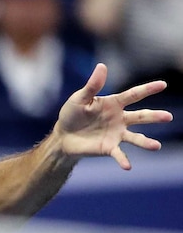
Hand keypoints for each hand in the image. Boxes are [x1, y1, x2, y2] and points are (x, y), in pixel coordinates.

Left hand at [55, 63, 172, 169]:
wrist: (63, 136)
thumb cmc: (72, 114)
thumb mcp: (80, 98)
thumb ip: (92, 85)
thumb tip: (102, 66)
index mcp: (114, 104)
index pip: (133, 95)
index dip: (147, 89)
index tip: (163, 84)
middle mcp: (120, 119)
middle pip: (140, 116)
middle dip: (154, 117)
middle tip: (168, 117)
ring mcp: (116, 134)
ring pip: (135, 137)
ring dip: (146, 142)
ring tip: (156, 146)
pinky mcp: (109, 148)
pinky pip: (119, 154)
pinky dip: (123, 160)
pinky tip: (127, 166)